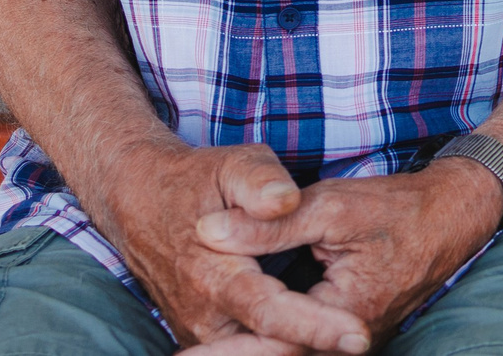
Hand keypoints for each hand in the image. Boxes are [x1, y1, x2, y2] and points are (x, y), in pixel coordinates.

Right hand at [87, 140, 373, 354]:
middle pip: (268, 349)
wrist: (141, 201)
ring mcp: (201, 332)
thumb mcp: (233, 166)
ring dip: (299, 349)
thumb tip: (285, 201)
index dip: (316, 327)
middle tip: (361, 340)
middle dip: (315, 348)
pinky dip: (278, 347)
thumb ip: (260, 182)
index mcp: (214, 276)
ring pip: (259, 353)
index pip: (271, 313)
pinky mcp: (204, 336)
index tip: (359, 336)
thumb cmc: (199, 181)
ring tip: (344, 340)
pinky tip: (312, 338)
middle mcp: (204, 316)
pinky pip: (247, 350)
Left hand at [195, 155, 502, 346]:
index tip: (183, 355)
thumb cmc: (395, 208)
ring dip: (245, 352)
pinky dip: (266, 343)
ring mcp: (350, 341)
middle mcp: (350, 341)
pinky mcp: (346, 331)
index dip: (226, 353)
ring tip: (193, 355)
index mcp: (346, 315)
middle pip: (279, 354)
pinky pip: (302, 345)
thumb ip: (267, 225)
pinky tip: (234, 342)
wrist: (452, 215)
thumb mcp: (330, 208)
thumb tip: (206, 231)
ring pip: (289, 352)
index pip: (276, 341)